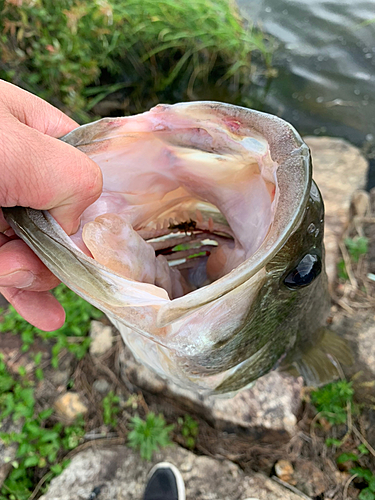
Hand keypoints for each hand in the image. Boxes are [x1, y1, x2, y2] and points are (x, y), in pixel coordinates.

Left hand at [0, 81, 101, 330]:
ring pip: (31, 249)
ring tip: (11, 279)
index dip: (91, 198)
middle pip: (58, 216)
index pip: (76, 162)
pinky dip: (25, 293)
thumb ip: (69, 176)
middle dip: (51, 247)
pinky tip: (43, 315)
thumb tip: (81, 222)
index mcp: (23, 130)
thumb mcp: (11, 147)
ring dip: (31, 273)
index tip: (85, 235)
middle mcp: (9, 171)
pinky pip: (8, 270)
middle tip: (25, 260)